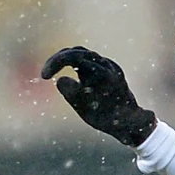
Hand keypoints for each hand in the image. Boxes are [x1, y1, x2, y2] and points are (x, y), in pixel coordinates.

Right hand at [41, 46, 157, 147]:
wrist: (130, 122)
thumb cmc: (106, 117)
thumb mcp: (85, 109)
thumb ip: (72, 93)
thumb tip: (61, 79)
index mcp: (101, 73)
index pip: (73, 57)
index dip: (55, 63)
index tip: (44, 76)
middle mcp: (107, 65)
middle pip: (77, 52)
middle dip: (58, 60)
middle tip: (45, 73)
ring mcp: (110, 66)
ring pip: (84, 54)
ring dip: (67, 60)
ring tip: (53, 71)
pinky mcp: (110, 70)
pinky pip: (91, 61)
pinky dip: (77, 64)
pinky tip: (70, 73)